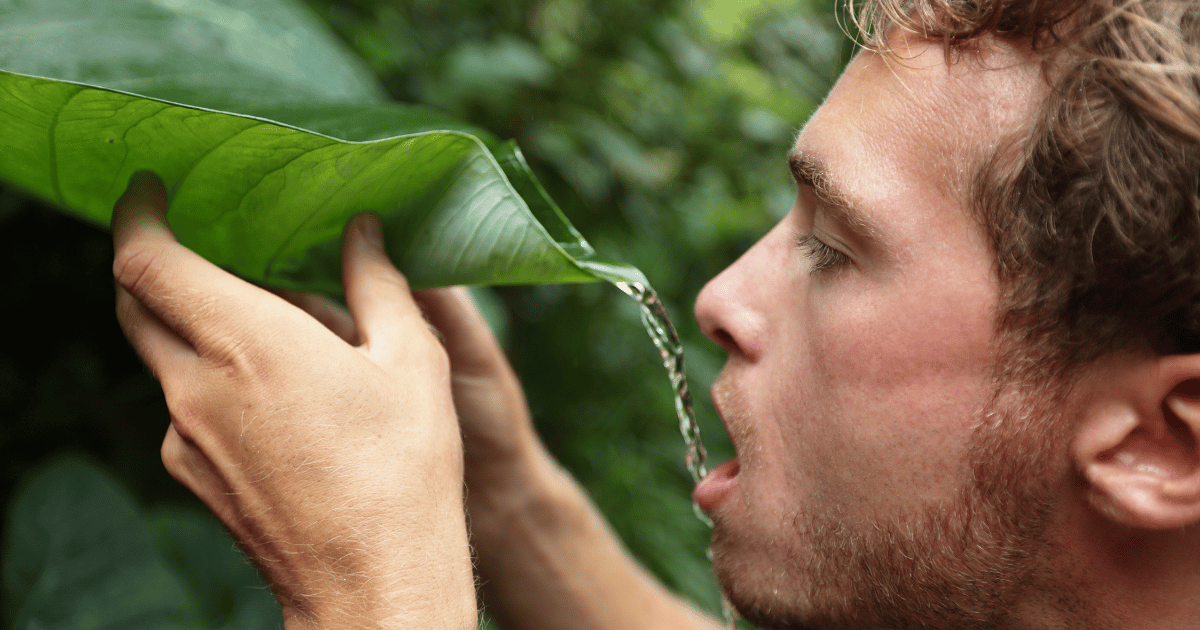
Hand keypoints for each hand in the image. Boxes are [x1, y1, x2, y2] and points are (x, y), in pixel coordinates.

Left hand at [111, 172, 476, 628]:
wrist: (373, 583)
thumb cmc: (402, 471)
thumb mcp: (412, 361)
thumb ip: (378, 284)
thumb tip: (363, 231)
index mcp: (246, 341)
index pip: (145, 260)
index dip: (136, 215)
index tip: (152, 189)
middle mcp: (196, 385)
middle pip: (135, 303)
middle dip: (153, 263)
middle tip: (198, 241)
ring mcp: (186, 436)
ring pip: (162, 357)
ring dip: (190, 325)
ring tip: (257, 322)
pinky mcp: (193, 475)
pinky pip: (183, 406)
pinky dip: (207, 377)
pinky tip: (270, 393)